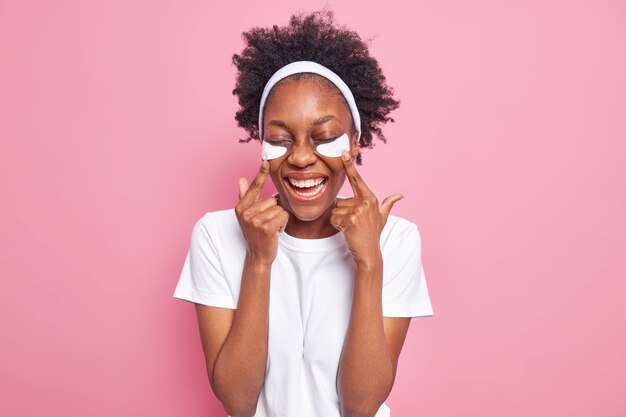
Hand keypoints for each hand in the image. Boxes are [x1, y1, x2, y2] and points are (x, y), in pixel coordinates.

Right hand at [235, 160, 288, 265]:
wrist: (258, 255)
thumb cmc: (255, 234)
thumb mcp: (247, 216)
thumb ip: (245, 197)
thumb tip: (240, 179)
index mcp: (241, 207)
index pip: (254, 187)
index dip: (261, 174)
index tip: (266, 161)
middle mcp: (246, 212)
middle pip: (272, 200)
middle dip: (274, 211)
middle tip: (267, 224)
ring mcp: (255, 220)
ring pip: (279, 208)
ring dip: (279, 218)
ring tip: (271, 228)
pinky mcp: (266, 227)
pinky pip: (283, 215)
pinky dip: (283, 223)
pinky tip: (275, 232)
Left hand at [330, 151, 403, 266]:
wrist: (369, 253)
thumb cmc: (373, 235)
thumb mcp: (382, 218)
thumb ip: (388, 204)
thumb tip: (400, 195)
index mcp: (371, 198)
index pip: (357, 180)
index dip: (349, 166)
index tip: (343, 153)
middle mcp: (366, 202)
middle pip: (340, 201)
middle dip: (343, 214)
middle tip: (354, 225)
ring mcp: (359, 210)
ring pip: (336, 210)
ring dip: (339, 221)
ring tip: (352, 228)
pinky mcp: (350, 219)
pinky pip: (334, 218)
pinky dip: (337, 226)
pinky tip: (347, 232)